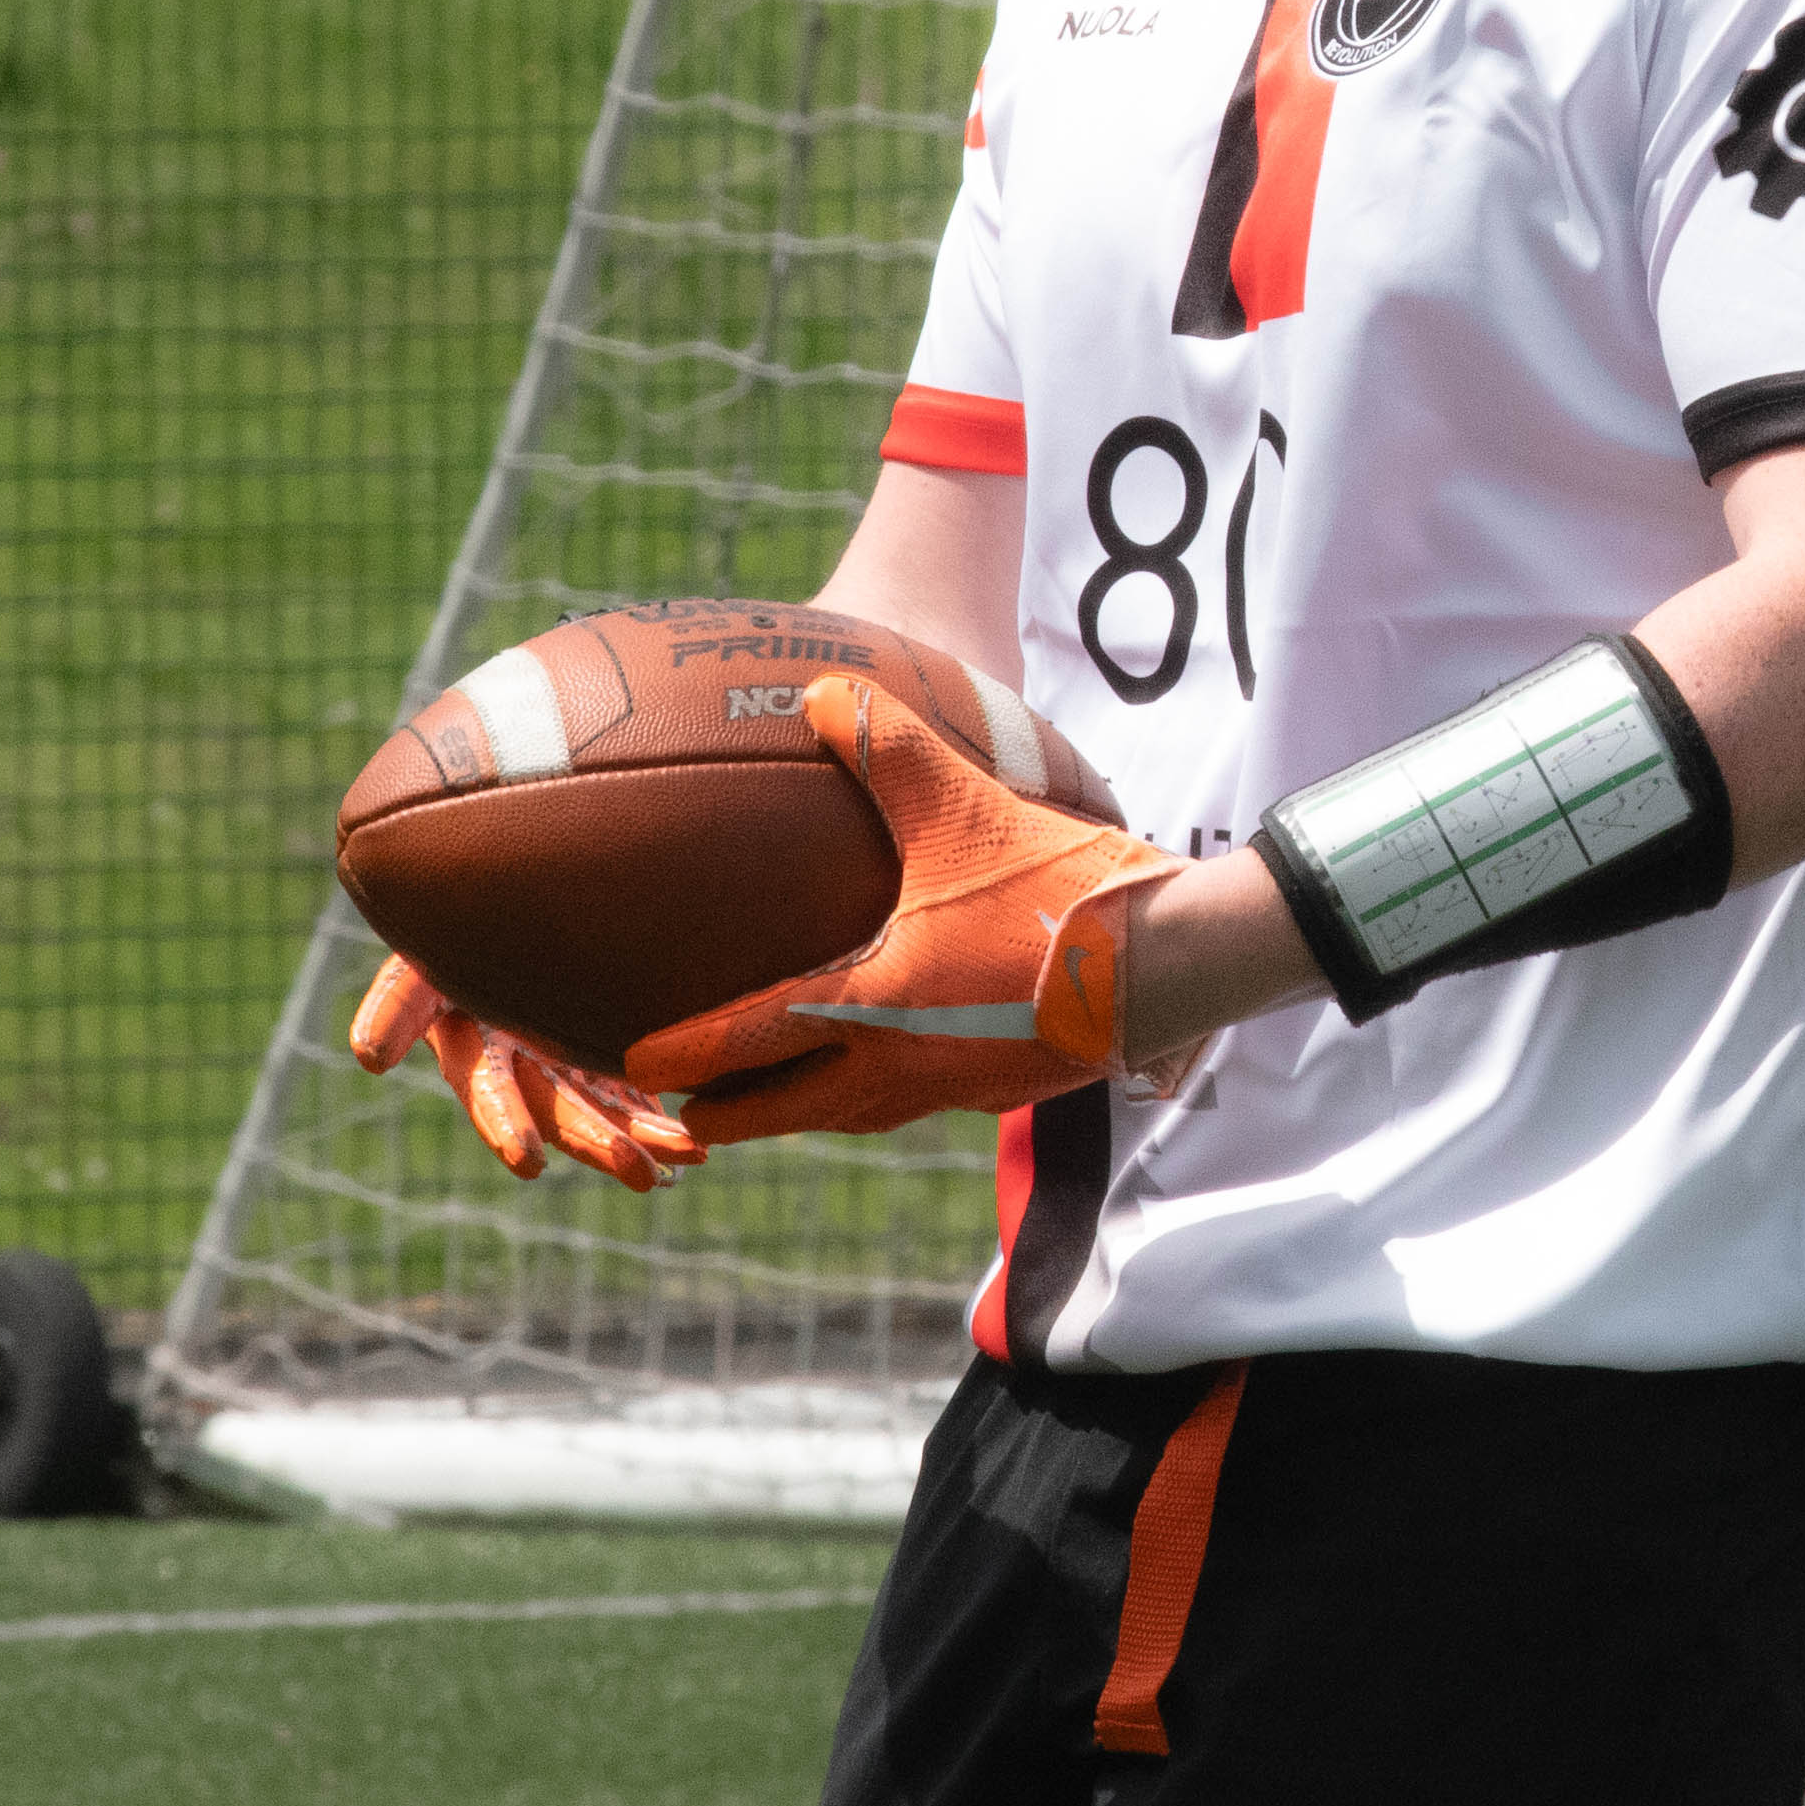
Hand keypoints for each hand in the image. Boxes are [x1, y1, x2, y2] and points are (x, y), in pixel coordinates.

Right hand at [349, 950, 706, 1195]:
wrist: (492, 894)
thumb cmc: (447, 918)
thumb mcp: (417, 955)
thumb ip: (396, 1003)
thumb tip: (368, 1058)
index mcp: (468, 1046)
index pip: (486, 1093)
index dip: (504, 1126)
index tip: (528, 1167)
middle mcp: (515, 1062)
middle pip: (556, 1108)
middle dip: (596, 1142)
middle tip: (642, 1174)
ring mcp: (558, 1056)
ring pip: (602, 1107)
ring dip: (642, 1137)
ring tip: (691, 1158)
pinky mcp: (596, 1045)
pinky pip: (631, 1088)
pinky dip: (661, 1114)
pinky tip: (700, 1141)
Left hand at [624, 674, 1174, 1140]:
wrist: (1171, 962)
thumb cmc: (1058, 893)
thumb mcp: (966, 806)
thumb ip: (889, 747)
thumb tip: (821, 691)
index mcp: (875, 1006)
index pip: (754, 1039)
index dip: (688, 1053)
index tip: (633, 1065)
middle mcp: (902, 1065)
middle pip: (790, 1108)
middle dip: (732, 1113)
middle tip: (679, 1114)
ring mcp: (954, 1086)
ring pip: (852, 1113)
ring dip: (801, 1110)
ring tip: (769, 1101)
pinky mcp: (1000, 1087)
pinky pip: (912, 1100)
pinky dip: (872, 1094)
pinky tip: (888, 1064)